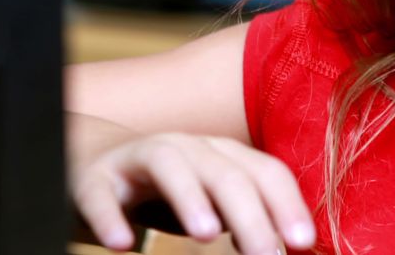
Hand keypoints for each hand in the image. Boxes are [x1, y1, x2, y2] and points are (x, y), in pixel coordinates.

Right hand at [71, 132, 315, 254]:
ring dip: (190, 197)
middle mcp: (185, 149)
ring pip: (169, 163)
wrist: (89, 162)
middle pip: (224, 171)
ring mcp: (137, 158)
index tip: (305, 242)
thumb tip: (282, 249)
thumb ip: (244, 221)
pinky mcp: (93, 177)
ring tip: (206, 235)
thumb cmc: (164, 190)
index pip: (263, 171)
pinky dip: (111, 217)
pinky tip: (123, 245)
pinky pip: (101, 193)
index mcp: (219, 154)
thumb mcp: (210, 201)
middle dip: (251, 213)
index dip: (287, 204)